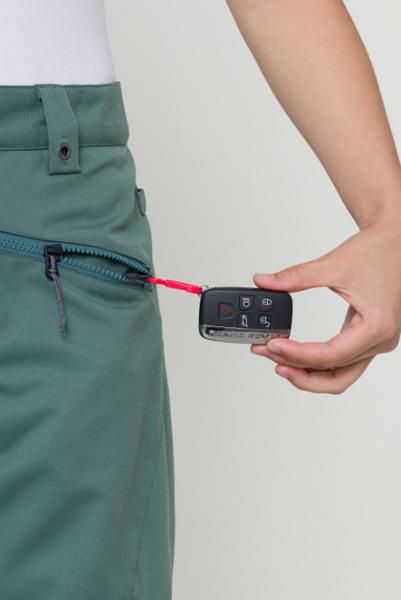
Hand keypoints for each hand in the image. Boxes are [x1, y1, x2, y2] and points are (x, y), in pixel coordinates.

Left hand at [251, 219, 400, 393]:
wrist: (397, 244)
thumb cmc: (377, 252)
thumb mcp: (333, 264)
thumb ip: (296, 276)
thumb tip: (264, 281)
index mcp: (376, 327)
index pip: (331, 356)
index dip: (298, 354)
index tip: (273, 345)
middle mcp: (380, 341)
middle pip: (336, 376)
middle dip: (299, 372)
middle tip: (270, 357)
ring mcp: (376, 343)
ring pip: (340, 376)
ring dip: (308, 374)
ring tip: (278, 360)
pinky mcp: (369, 340)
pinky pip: (342, 363)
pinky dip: (318, 364)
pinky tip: (296, 355)